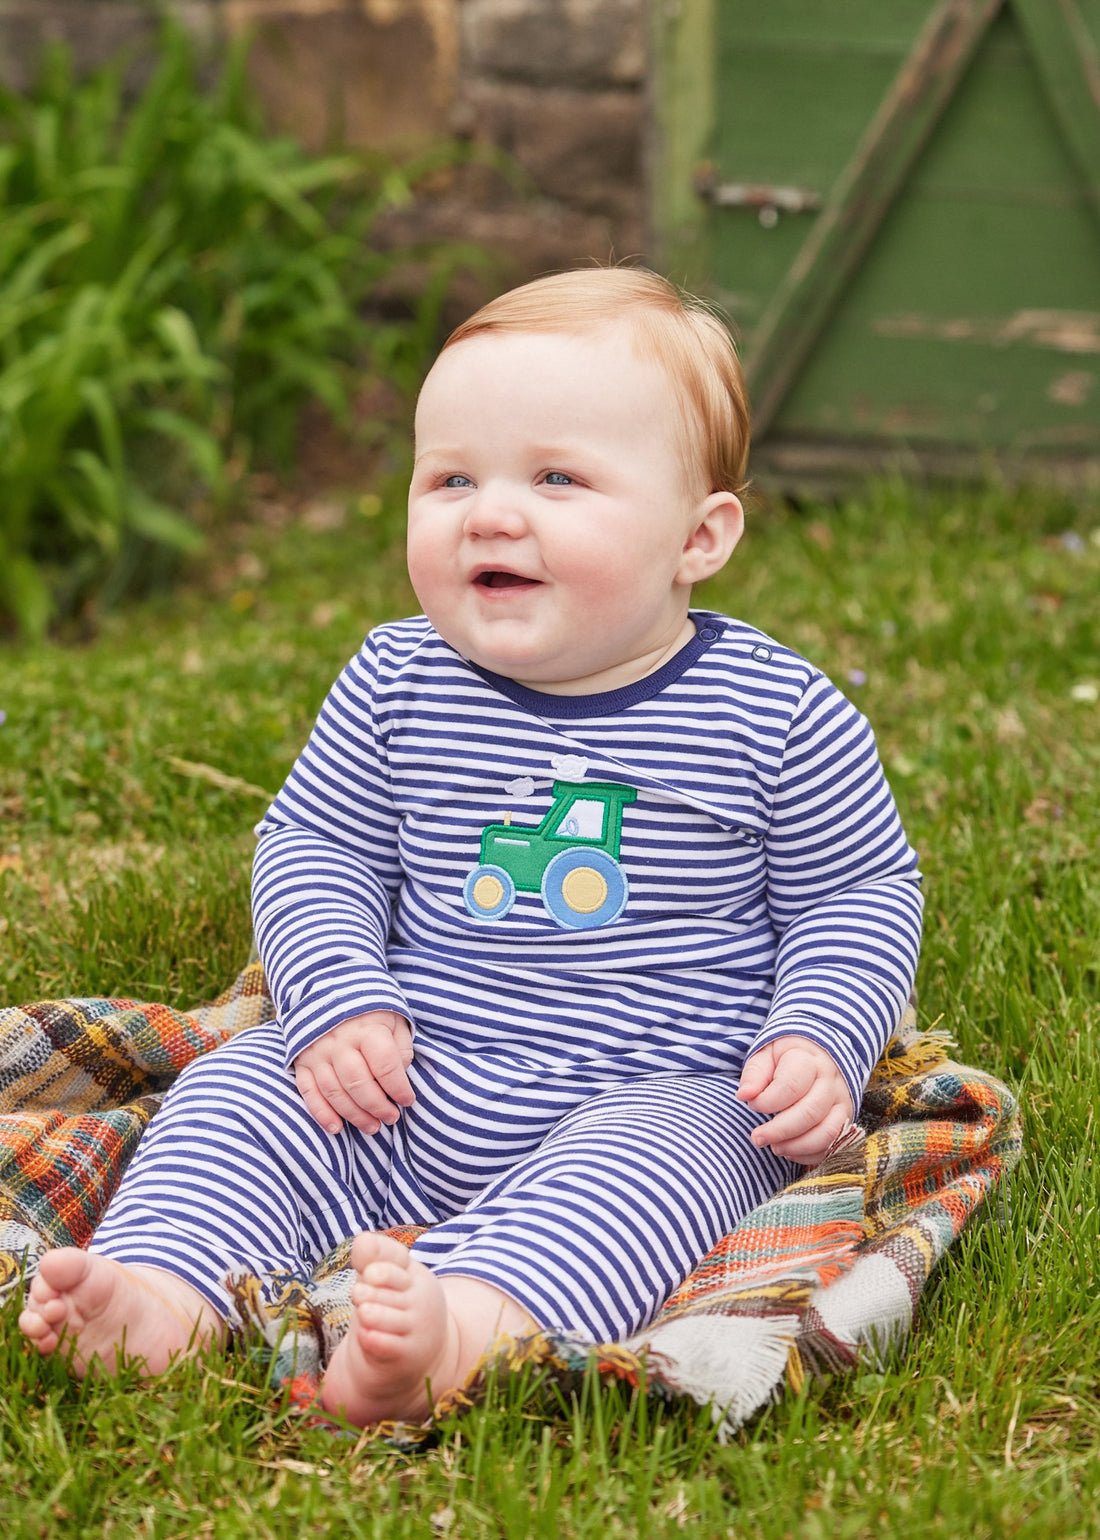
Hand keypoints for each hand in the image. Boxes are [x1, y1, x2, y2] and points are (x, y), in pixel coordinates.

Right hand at [294, 1011, 414, 1135]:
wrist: (331, 988)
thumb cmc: (371, 1010)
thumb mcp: (395, 1019)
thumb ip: (400, 1049)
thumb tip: (400, 1078)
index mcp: (367, 1029)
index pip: (385, 1066)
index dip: (399, 1088)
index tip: (408, 1100)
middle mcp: (340, 1041)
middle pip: (358, 1083)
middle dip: (377, 1107)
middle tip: (391, 1118)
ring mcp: (318, 1052)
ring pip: (334, 1092)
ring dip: (354, 1115)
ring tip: (372, 1127)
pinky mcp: (302, 1061)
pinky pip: (308, 1092)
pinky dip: (321, 1113)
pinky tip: (336, 1128)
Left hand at [736, 1035, 853, 1164]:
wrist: (819, 1055)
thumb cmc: (786, 1058)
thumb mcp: (766, 1056)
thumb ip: (755, 1074)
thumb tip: (744, 1095)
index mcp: (808, 1061)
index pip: (791, 1085)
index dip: (768, 1101)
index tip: (752, 1104)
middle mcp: (829, 1082)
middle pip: (810, 1112)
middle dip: (780, 1131)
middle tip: (757, 1137)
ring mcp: (841, 1102)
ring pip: (827, 1132)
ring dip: (797, 1146)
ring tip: (774, 1147)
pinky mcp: (845, 1121)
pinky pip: (834, 1145)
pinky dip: (810, 1154)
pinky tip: (789, 1151)